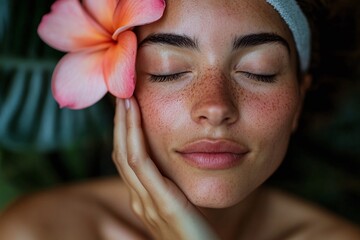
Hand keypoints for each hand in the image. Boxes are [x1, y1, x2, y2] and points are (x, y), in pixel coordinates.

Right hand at [112, 97, 218, 239]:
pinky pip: (141, 164)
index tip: (127, 107)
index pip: (127, 159)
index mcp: (144, 199)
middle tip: (120, 93)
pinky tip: (135, 115)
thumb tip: (172, 169)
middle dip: (120, 123)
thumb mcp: (180, 207)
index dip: (123, 132)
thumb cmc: (197, 234)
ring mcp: (148, 203)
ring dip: (124, 124)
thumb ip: (171, 189)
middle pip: (121, 153)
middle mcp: (140, 200)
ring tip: (125, 98)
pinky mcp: (163, 204)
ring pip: (127, 155)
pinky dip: (134, 136)